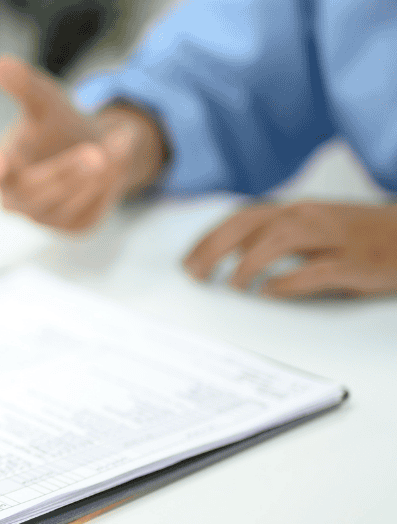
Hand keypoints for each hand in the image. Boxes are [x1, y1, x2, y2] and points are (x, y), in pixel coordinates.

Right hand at [0, 56, 166, 230]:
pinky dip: (106, 187)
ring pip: (64, 204)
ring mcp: (40, 217)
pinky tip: (112, 168)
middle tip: (97, 154)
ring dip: (93, 176)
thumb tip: (0, 63)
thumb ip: (24, 86)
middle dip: (66, 172)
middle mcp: (12, 198)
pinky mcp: (71, 227)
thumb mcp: (47, 101)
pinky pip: (89, 211)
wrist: (100, 149)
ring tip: (113, 147)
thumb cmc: (60, 126)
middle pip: (33, 191)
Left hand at [184, 200, 396, 297]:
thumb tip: (229, 255)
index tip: (187, 261)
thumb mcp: (312, 228)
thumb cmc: (357, 235)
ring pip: (282, 239)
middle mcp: (311, 217)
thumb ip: (275, 235)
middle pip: (253, 224)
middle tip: (196, 274)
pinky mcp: (357, 262)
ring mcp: (335, 238)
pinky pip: (318, 269)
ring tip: (233, 285)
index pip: (241, 217)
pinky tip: (271, 292)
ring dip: (251, 262)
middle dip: (217, 248)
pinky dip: (291, 280)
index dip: (210, 238)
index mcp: (296, 209)